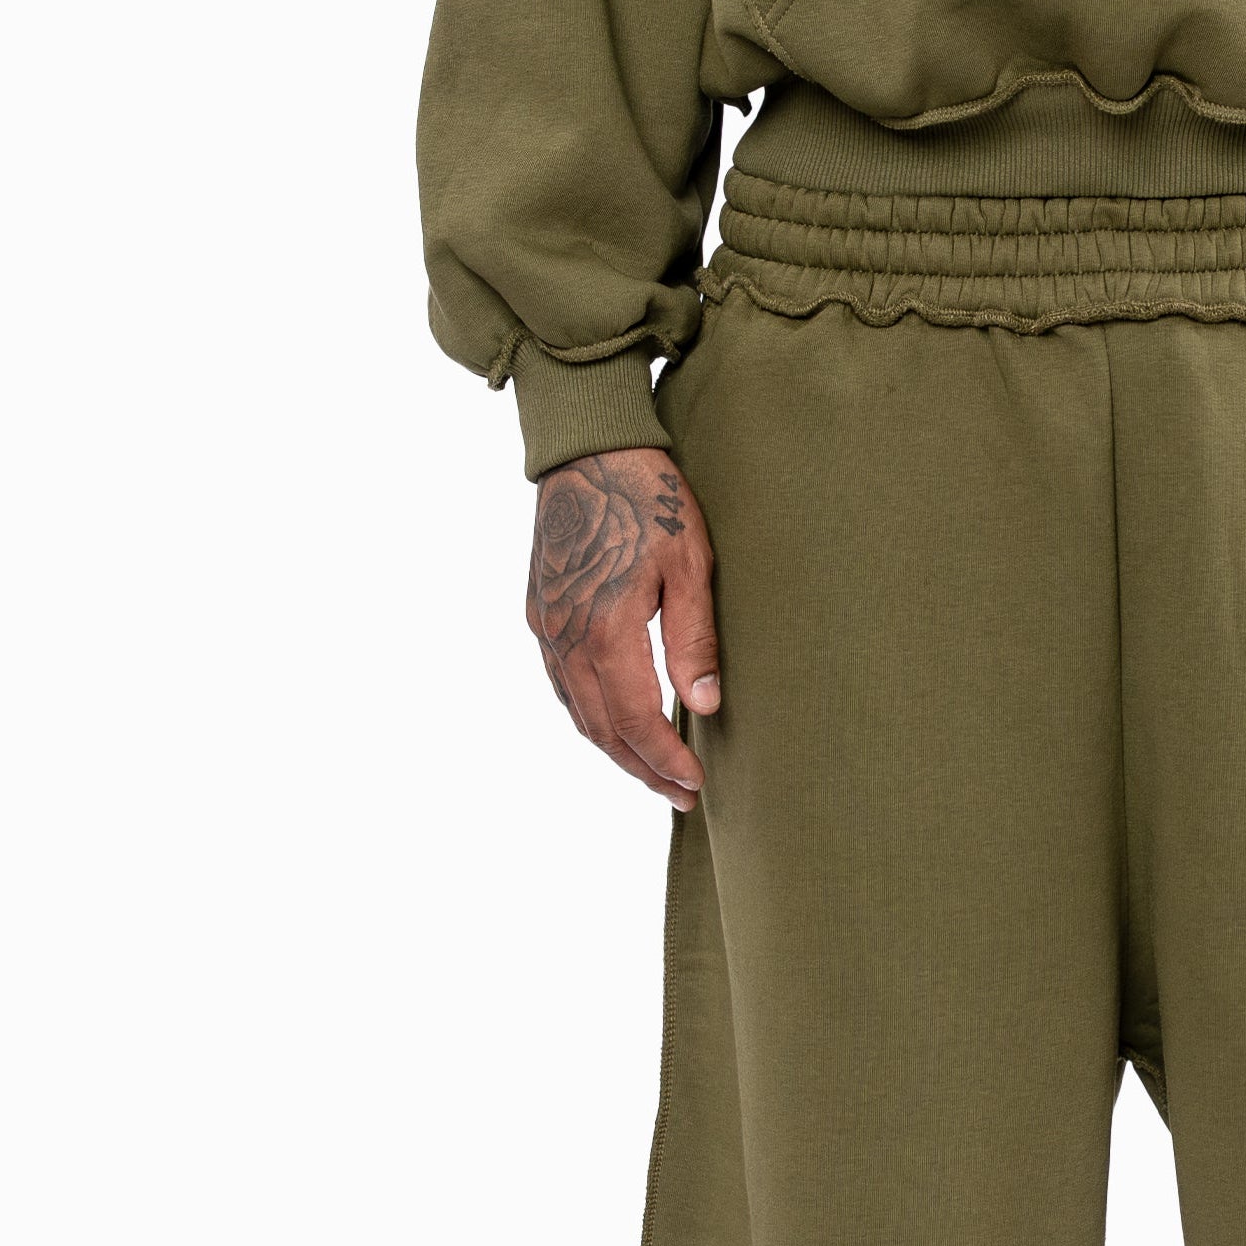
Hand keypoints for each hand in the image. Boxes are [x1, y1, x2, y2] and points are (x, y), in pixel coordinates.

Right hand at [526, 449, 720, 809]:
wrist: (588, 449)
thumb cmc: (649, 499)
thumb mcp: (690, 565)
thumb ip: (695, 639)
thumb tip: (705, 705)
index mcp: (605, 630)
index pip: (635, 720)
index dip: (664, 759)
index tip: (694, 784)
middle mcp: (564, 637)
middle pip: (601, 728)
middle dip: (642, 768)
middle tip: (680, 796)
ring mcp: (545, 626)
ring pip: (576, 711)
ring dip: (614, 748)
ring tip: (653, 771)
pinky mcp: (539, 612)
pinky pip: (561, 683)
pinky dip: (589, 715)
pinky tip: (615, 723)